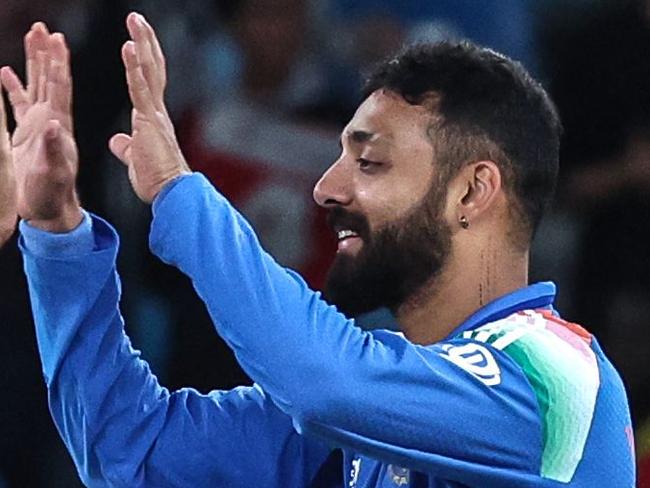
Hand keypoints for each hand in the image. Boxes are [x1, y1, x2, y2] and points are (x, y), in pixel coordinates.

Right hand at [0, 22, 81, 232]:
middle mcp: (52, 121)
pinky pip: (17, 104)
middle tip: (43, 28)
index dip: (59, 64)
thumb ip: (53, 149)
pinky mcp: (26, 135)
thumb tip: (53, 125)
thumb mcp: (55, 172)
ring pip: (35, 87)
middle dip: (46, 53)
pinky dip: (12, 87)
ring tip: (30, 38)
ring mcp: (39, 126)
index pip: (60, 88)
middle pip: (49, 80)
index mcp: (60, 126)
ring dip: (33, 63)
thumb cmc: (53, 194)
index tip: (58, 41)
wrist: (48, 209)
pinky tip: (4, 72)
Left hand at [109, 12, 189, 203]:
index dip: (143, 59)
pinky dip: (135, 68)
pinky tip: (130, 48)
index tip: (136, 39)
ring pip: (149, 72)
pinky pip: (141, 89)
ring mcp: (155, 114)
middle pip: (152, 68)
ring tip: (135, 20)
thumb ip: (127, 146)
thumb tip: (117, 141)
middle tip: (136, 18)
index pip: (148, 81)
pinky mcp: (150, 121)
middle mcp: (157, 111)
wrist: (171, 193)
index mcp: (153, 118)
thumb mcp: (135, 159)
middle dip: (145, 42)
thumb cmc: (156, 180)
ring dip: (141, 44)